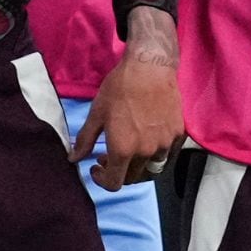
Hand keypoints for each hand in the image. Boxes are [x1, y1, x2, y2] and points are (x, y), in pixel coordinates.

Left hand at [70, 6, 182, 191]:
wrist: (150, 67)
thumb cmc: (119, 88)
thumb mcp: (97, 113)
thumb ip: (85, 140)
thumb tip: (73, 159)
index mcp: (123, 149)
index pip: (114, 183)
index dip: (102, 180)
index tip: (96, 167)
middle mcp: (146, 152)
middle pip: (132, 178)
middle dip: (117, 171)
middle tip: (108, 154)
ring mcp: (165, 145)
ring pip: (151, 169)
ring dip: (137, 166)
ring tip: (129, 149)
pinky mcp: (178, 135)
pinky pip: (166, 155)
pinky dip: (155, 155)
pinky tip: (147, 140)